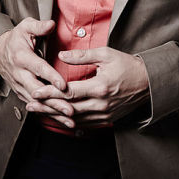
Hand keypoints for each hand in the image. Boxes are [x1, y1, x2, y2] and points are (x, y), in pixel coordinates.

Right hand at [0, 18, 74, 128]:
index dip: (51, 77)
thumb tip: (51, 24)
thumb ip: (38, 26)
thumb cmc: (16, 39)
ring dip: (53, 112)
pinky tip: (62, 121)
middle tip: (70, 109)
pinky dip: (48, 114)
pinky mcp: (22, 93)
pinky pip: (35, 106)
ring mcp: (19, 86)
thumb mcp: (25, 27)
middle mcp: (20, 74)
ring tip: (70, 120)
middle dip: (54, 101)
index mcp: (22, 57)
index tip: (63, 85)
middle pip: (37, 91)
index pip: (38, 68)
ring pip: (37, 102)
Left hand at [28, 47, 149, 125]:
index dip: (50, 93)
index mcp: (100, 87)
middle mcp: (101, 104)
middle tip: (30, 104)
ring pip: (74, 119)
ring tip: (39, 111)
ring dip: (55, 116)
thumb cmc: (127, 65)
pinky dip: (69, 121)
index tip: (35, 92)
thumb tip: (61, 56)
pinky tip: (58, 118)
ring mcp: (104, 115)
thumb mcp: (106, 54)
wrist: (148, 82)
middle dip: (46, 107)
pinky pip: (84, 124)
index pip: (68, 92)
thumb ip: (82, 56)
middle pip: (68, 108)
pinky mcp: (107, 120)